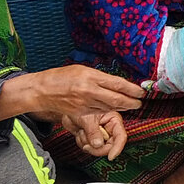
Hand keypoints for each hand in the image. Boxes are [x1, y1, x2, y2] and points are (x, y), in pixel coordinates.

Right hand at [23, 64, 144, 121]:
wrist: (43, 90)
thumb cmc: (62, 77)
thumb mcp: (83, 70)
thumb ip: (99, 77)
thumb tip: (117, 83)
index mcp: (90, 76)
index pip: (117, 83)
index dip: (131, 89)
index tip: (140, 91)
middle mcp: (89, 90)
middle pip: (116, 99)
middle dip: (131, 102)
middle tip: (139, 102)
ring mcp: (84, 104)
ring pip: (109, 108)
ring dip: (122, 108)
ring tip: (130, 106)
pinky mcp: (80, 114)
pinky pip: (99, 114)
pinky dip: (108, 112)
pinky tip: (115, 111)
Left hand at [63, 111, 127, 158]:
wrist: (69, 108)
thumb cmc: (80, 104)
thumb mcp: (87, 118)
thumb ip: (93, 132)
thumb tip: (98, 144)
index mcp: (113, 120)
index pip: (121, 137)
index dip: (117, 148)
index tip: (111, 156)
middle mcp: (109, 129)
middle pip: (110, 146)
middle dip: (97, 148)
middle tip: (87, 146)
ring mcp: (101, 135)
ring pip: (98, 149)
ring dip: (87, 143)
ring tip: (82, 131)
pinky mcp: (92, 139)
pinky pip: (90, 148)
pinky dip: (82, 143)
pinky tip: (80, 133)